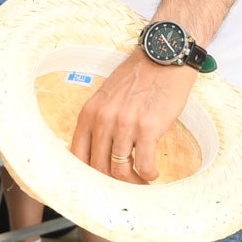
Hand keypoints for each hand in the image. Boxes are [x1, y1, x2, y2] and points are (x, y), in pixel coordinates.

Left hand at [67, 47, 194, 185]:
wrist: (164, 58)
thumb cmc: (139, 78)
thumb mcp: (108, 97)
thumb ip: (101, 122)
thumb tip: (100, 155)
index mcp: (90, 112)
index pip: (77, 155)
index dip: (87, 174)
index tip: (100, 181)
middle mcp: (103, 119)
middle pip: (99, 167)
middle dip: (112, 181)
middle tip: (126, 183)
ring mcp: (125, 124)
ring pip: (120, 170)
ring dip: (133, 181)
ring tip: (142, 180)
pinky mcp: (148, 128)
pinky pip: (144, 164)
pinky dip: (149, 174)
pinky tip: (153, 173)